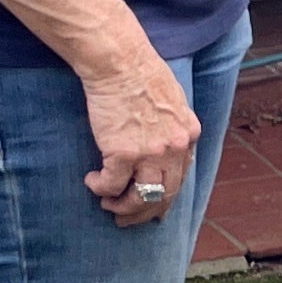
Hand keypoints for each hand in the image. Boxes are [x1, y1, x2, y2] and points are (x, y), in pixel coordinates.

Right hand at [80, 49, 200, 228]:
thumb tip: (168, 147)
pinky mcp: (122, 153)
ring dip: (123, 208)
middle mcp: (175, 148)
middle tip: (126, 220)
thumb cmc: (141, 73)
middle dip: (145, 213)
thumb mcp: (173, 101)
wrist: (120, 62)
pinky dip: (100, 189)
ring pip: (140, 198)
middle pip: (164, 195)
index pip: (181, 177)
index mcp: (189, 134)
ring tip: (108, 205)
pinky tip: (92, 182)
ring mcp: (150, 153)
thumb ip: (174, 126)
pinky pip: (111, 186)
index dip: (166, 197)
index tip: (155, 209)